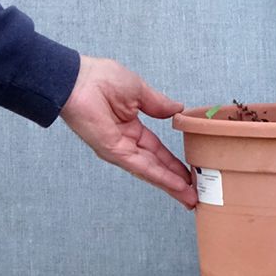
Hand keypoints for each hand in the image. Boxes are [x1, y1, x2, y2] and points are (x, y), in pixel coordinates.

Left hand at [59, 55, 196, 208]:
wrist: (79, 79)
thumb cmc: (102, 79)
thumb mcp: (140, 91)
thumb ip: (159, 104)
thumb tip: (178, 109)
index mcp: (131, 127)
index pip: (157, 150)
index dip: (174, 162)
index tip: (190, 171)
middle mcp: (126, 143)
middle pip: (156, 166)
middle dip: (176, 180)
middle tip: (196, 193)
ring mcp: (119, 149)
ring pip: (151, 171)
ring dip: (171, 184)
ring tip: (191, 197)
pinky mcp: (113, 152)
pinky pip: (141, 166)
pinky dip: (160, 176)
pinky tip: (175, 184)